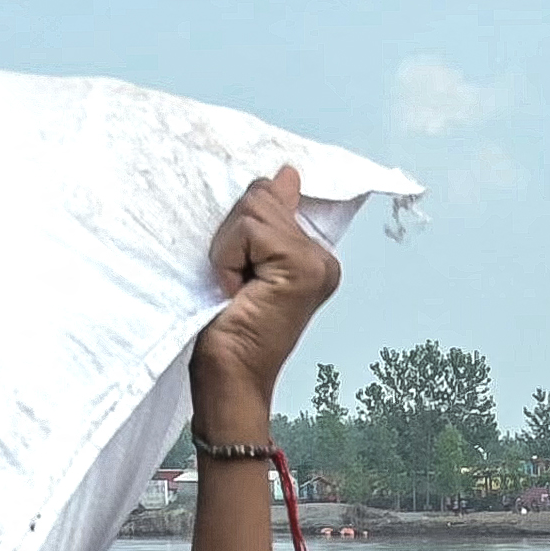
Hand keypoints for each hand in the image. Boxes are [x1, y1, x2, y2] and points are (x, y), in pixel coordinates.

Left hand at [191, 166, 337, 425]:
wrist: (227, 376)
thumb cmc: (227, 328)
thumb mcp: (240, 258)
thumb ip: (265, 217)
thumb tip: (287, 174)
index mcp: (311, 255)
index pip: (273, 198)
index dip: (244, 224)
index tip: (243, 267)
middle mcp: (322, 257)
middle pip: (262, 197)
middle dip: (233, 236)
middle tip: (236, 283)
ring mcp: (317, 263)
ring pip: (254, 210)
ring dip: (228, 249)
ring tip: (236, 288)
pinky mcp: (302, 268)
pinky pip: (249, 230)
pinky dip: (228, 259)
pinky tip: (236, 291)